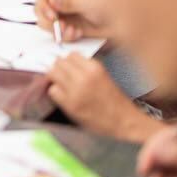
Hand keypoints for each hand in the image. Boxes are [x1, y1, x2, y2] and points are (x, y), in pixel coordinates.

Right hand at [35, 0, 110, 40]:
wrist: (121, 24)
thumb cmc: (112, 7)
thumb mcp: (91, 4)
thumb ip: (70, 2)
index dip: (43, 3)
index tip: (53, 15)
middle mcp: (61, 3)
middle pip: (39, 9)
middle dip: (48, 20)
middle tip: (60, 25)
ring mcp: (63, 17)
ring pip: (45, 23)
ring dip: (56, 30)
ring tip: (71, 30)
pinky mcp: (66, 29)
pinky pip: (56, 34)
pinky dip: (66, 37)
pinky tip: (77, 34)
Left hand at [47, 53, 161, 142]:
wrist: (124, 122)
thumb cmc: (115, 102)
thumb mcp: (103, 76)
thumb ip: (86, 68)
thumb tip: (68, 63)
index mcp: (95, 68)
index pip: (71, 55)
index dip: (68, 60)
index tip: (68, 65)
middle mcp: (84, 77)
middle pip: (59, 62)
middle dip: (59, 67)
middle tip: (61, 74)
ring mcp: (76, 91)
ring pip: (53, 74)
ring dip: (55, 78)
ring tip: (61, 84)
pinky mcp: (70, 105)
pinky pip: (52, 91)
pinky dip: (54, 92)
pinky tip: (62, 96)